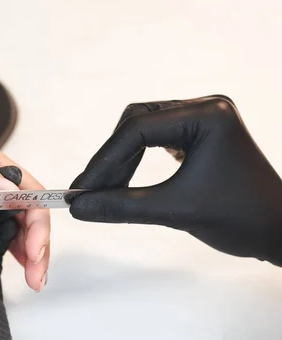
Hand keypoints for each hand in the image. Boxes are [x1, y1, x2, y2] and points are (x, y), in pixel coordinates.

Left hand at [0, 127, 48, 290]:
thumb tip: (10, 190)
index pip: (27, 192)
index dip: (36, 222)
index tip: (35, 250)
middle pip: (27, 213)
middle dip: (38, 244)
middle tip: (36, 275)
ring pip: (16, 227)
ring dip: (29, 252)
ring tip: (33, 279)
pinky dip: (11, 251)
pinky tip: (17, 269)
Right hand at [69, 95, 281, 264]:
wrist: (277, 232)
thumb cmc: (237, 220)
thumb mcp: (173, 211)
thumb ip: (121, 207)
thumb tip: (77, 208)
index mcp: (207, 116)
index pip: (137, 130)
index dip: (103, 162)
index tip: (81, 190)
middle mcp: (205, 107)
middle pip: (136, 122)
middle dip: (110, 158)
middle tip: (89, 191)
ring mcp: (203, 118)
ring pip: (142, 128)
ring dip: (121, 159)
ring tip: (104, 190)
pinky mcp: (200, 132)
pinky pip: (156, 137)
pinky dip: (136, 158)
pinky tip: (126, 180)